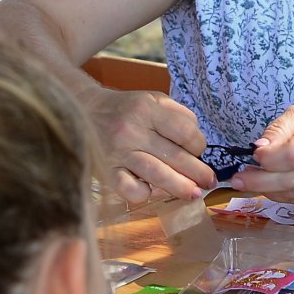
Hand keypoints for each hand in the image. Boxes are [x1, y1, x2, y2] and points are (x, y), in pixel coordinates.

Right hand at [82, 87, 214, 203]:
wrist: (84, 109)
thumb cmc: (126, 108)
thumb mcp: (152, 99)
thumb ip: (178, 115)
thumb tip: (198, 144)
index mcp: (147, 109)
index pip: (185, 133)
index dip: (199, 146)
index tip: (198, 151)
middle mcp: (132, 130)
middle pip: (175, 156)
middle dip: (198, 172)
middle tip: (208, 182)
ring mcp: (118, 152)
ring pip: (156, 174)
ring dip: (180, 187)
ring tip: (194, 194)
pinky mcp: (106, 171)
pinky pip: (129, 189)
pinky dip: (144, 194)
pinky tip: (152, 192)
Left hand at [232, 100, 293, 206]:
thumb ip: (279, 129)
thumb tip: (259, 149)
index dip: (270, 158)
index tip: (254, 155)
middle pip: (293, 179)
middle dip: (260, 181)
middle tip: (237, 179)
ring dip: (268, 190)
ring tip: (250, 180)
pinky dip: (282, 195)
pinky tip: (271, 185)